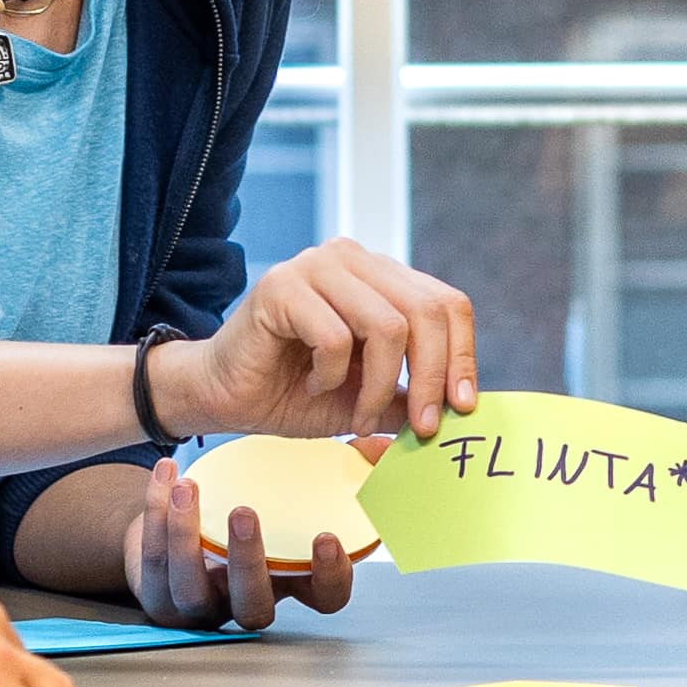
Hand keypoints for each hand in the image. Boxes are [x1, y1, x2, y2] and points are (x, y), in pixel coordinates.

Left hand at [130, 455, 366, 632]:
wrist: (177, 529)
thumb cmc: (253, 506)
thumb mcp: (297, 493)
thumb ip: (346, 471)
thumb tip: (383, 447)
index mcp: (291, 584)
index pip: (324, 600)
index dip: (328, 578)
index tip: (324, 538)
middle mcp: (246, 603)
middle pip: (253, 607)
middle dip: (248, 561)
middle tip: (245, 512)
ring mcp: (199, 605)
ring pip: (192, 588)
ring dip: (186, 537)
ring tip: (188, 488)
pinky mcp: (157, 594)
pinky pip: (152, 559)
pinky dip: (154, 512)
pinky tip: (166, 473)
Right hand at [147, 239, 476, 443]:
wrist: (223, 397)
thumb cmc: (294, 393)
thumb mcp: (368, 399)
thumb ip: (411, 394)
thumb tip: (463, 409)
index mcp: (381, 275)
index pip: (447, 303)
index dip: (462, 355)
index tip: (463, 407)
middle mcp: (353, 258)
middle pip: (425, 312)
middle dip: (431, 378)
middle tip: (421, 428)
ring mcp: (317, 265)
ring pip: (387, 326)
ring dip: (378, 386)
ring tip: (356, 415)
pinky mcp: (282, 286)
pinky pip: (336, 338)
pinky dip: (331, 376)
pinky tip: (310, 385)